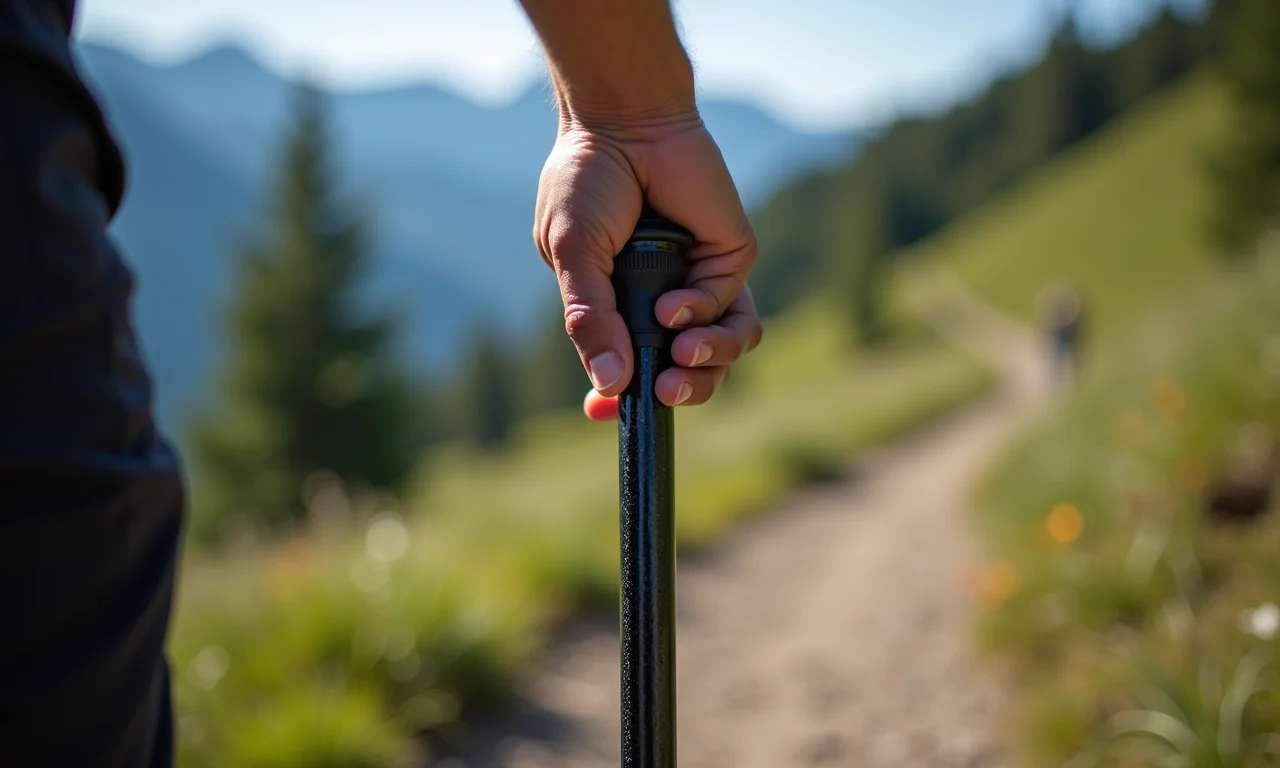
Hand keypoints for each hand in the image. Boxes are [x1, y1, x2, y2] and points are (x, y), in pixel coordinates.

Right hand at [532, 112, 762, 421]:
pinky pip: (732, 309)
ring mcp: (700, 279)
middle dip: (684, 392)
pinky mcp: (730, 257)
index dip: (624, 402)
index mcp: (620, 304)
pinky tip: (675, 305)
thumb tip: (607, 383)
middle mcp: (665, 298)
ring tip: (680, 354)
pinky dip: (703, 314)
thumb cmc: (585, 182)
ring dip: (706, 365)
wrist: (623, 123)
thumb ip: (589, 319)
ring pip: (726, 348)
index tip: (606, 417)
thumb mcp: (571, 255)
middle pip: (691, 371)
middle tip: (664, 392)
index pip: (631, 369)